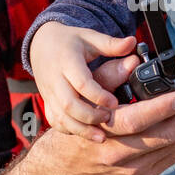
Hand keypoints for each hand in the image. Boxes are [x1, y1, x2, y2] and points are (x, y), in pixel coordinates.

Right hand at [29, 21, 137, 140]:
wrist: (41, 45)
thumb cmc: (70, 41)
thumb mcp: (90, 38)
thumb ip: (111, 44)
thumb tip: (133, 42)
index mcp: (67, 61)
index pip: (82, 83)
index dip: (99, 95)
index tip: (115, 103)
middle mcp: (55, 79)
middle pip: (69, 104)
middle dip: (90, 116)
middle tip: (109, 119)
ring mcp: (49, 93)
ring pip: (61, 117)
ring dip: (81, 129)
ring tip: (101, 137)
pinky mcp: (47, 102)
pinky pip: (55, 121)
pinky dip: (70, 130)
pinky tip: (86, 134)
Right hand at [51, 83, 174, 174]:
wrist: (68, 167)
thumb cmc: (80, 125)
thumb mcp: (85, 96)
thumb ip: (108, 76)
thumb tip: (133, 61)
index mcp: (105, 131)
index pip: (139, 120)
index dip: (165, 107)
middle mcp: (120, 155)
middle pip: (167, 134)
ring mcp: (134, 169)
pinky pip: (174, 156)